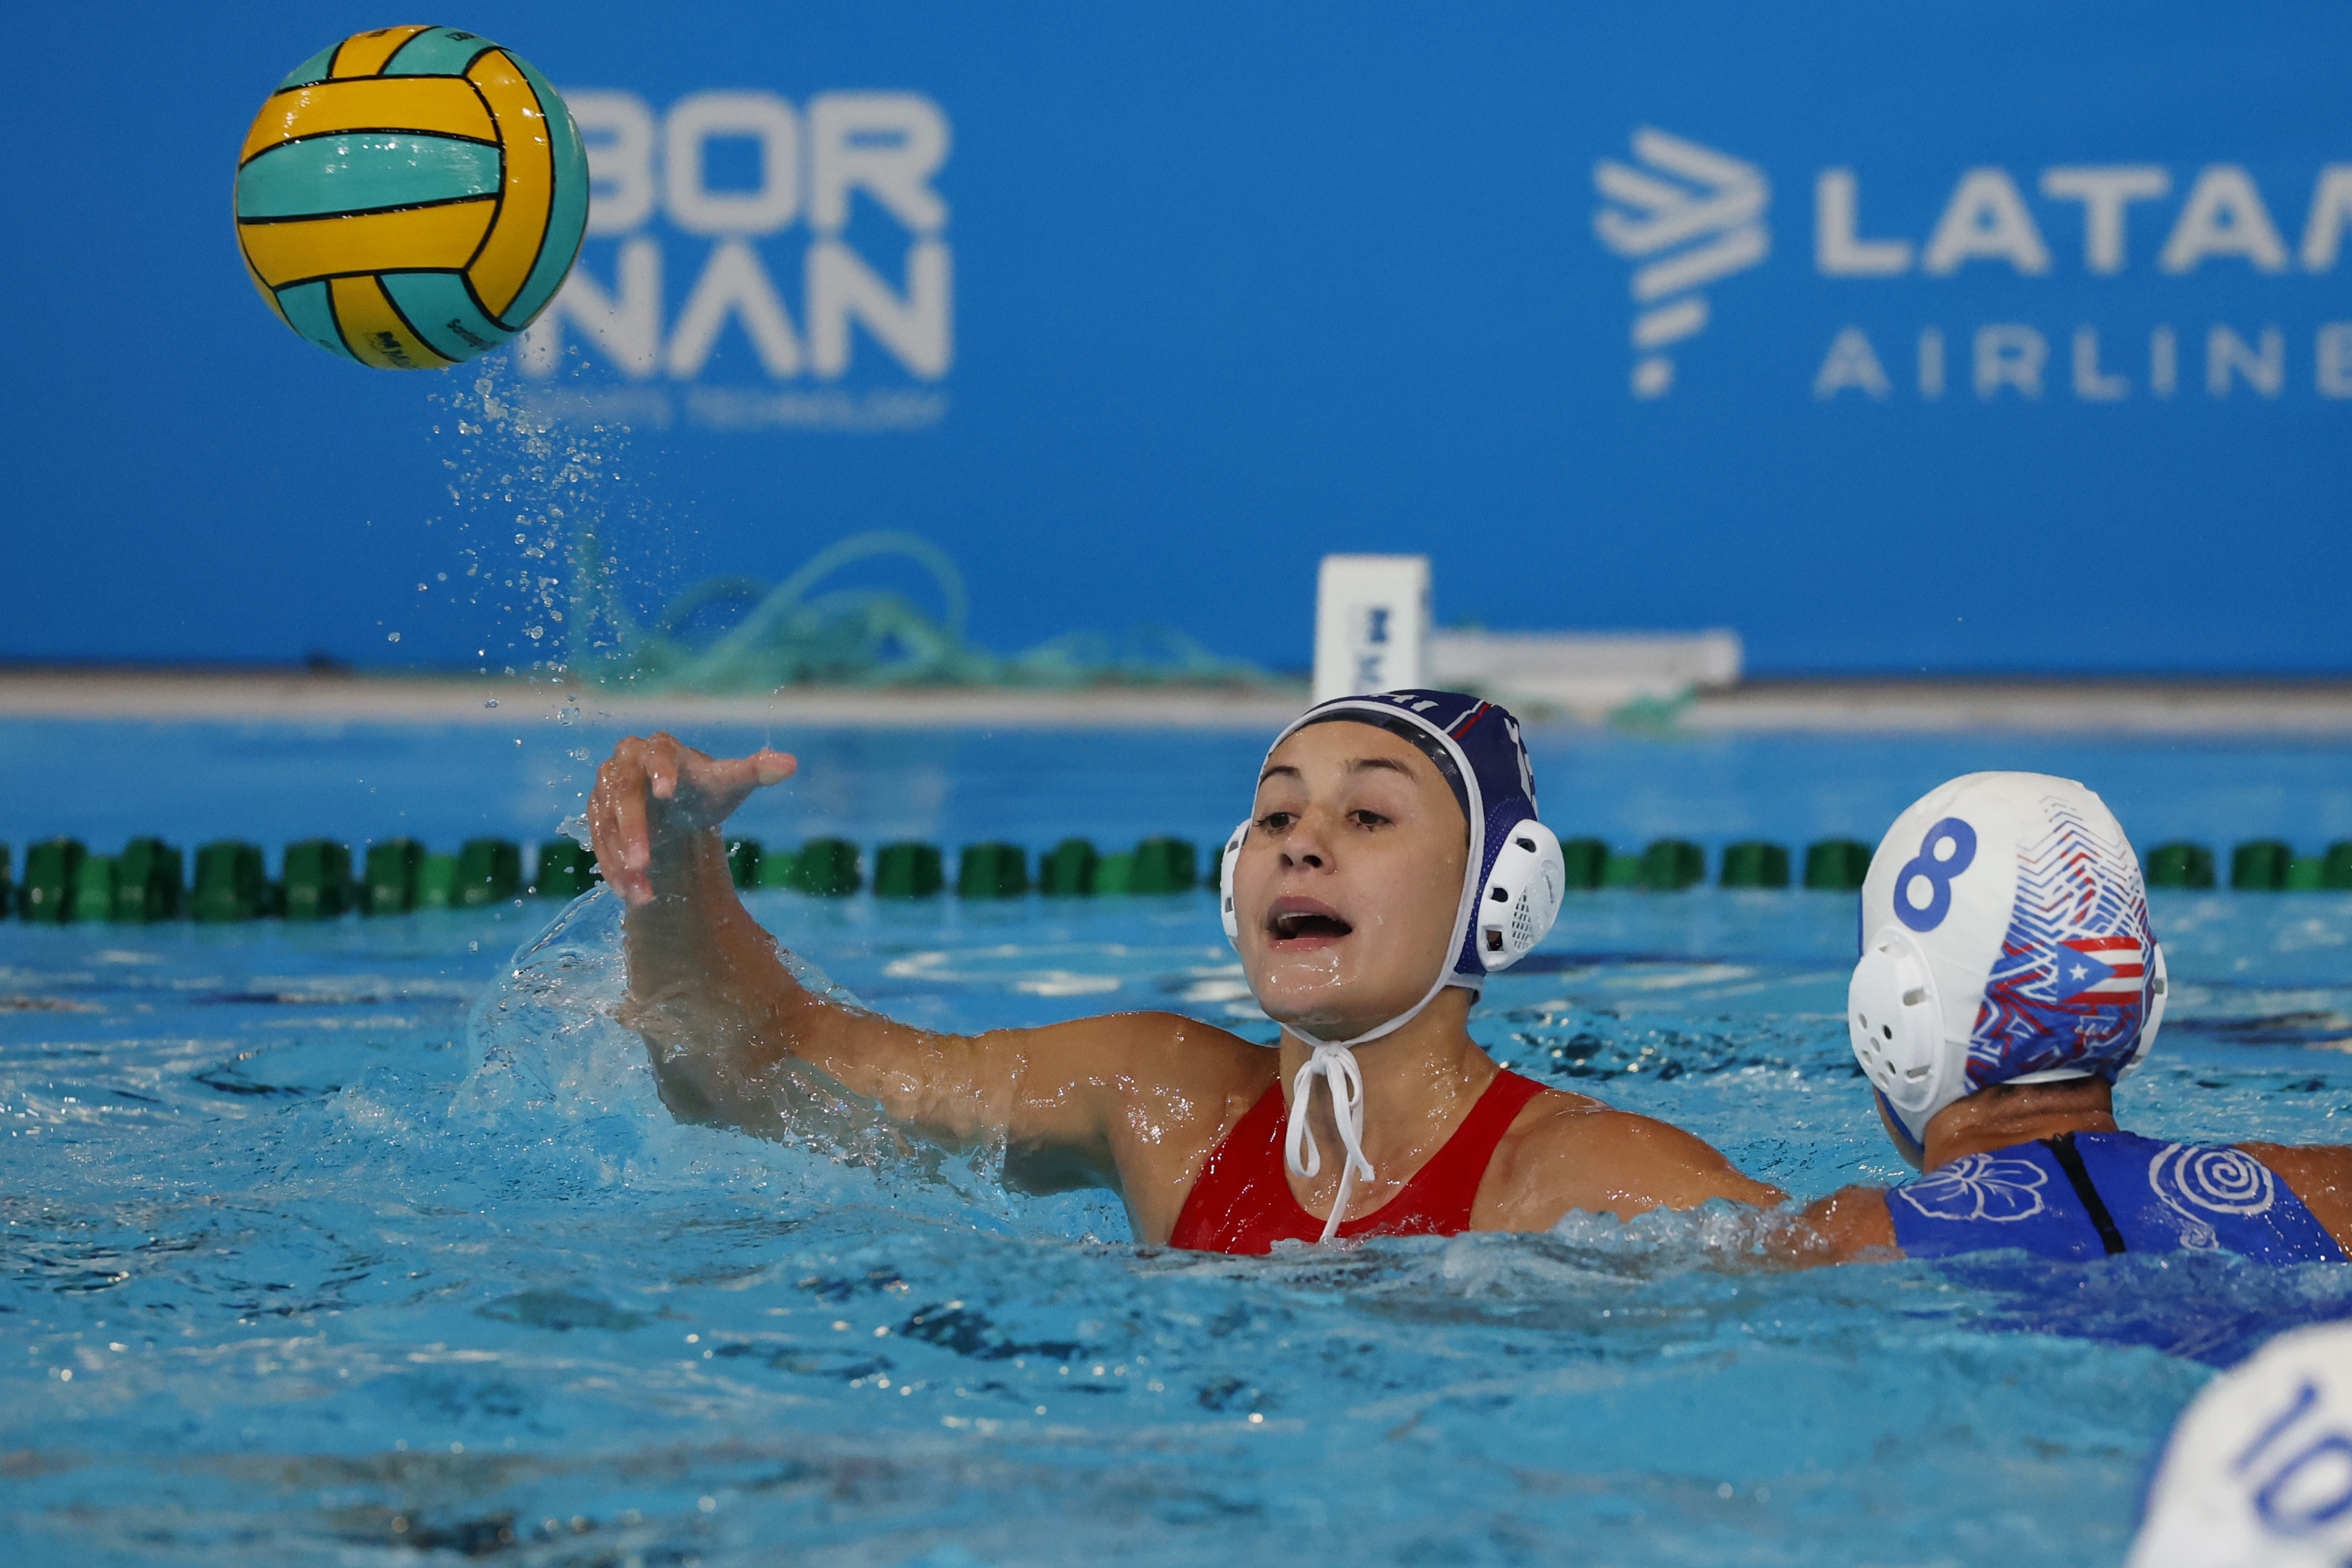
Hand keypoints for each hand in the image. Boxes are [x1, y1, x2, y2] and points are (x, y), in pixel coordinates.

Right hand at [590, 732, 796, 905]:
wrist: (677, 805)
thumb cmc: (705, 788)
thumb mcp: (730, 782)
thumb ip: (756, 771)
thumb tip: (790, 763)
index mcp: (660, 748)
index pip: (658, 756)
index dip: (661, 772)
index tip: (667, 792)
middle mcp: (625, 763)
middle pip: (624, 794)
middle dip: (632, 829)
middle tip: (642, 861)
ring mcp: (605, 789)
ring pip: (606, 824)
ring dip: (619, 860)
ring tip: (640, 893)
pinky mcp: (596, 815)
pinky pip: (598, 842)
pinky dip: (612, 869)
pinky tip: (630, 894)